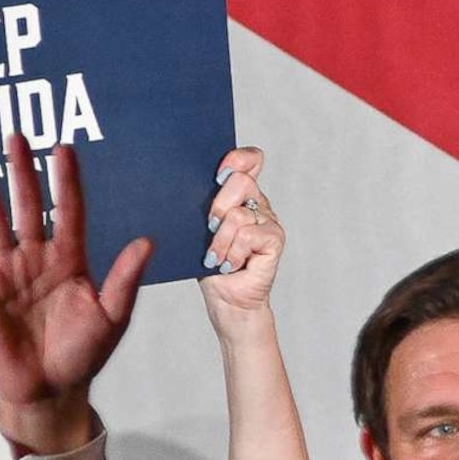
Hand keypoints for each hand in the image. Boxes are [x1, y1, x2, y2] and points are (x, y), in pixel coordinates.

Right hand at [0, 134, 151, 453]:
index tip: (63, 148)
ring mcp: (5, 272)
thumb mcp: (111, 316)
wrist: (50, 390)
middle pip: (27, 206)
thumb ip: (124, 279)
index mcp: (69, 260)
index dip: (65, 181)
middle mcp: (35, 259)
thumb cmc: (82, 354)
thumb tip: (146, 242)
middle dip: (21, 172)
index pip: (68, 211)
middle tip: (15, 136)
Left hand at [197, 146, 285, 325]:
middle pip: (241, 182)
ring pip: (239, 215)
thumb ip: (204, 205)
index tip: (218, 175)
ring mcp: (269, 222)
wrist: (226, 301)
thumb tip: (184, 185)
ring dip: (220, 240)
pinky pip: (248, 235)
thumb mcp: (200, 230)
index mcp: (241, 195)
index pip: (250, 160)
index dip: (237, 158)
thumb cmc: (212, 265)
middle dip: (218, 206)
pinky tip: (229, 264)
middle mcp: (258, 204)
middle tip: (209, 228)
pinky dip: (233, 252)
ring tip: (217, 257)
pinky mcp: (274, 241)